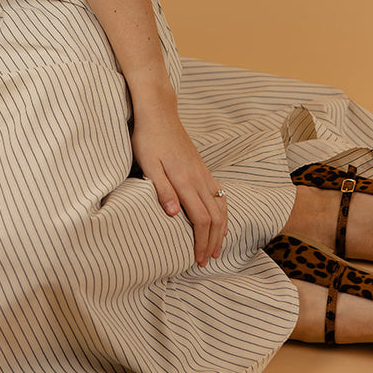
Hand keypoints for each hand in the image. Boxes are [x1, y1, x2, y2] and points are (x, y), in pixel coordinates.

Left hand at [131, 109, 227, 266]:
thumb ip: (161, 190)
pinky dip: (223, 211)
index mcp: (185, 180)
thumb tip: (172, 215)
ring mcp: (203, 172)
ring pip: (221, 206)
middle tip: (207, 260)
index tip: (198, 259)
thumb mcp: (148, 164)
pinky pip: (220, 194)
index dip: (201, 242)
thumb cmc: (148, 138)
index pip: (201, 219)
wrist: (159, 112)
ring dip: (221, 229)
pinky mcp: (202, 168)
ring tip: (217, 247)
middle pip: (215, 217)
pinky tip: (221, 220)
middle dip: (213, 241)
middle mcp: (199, 178)